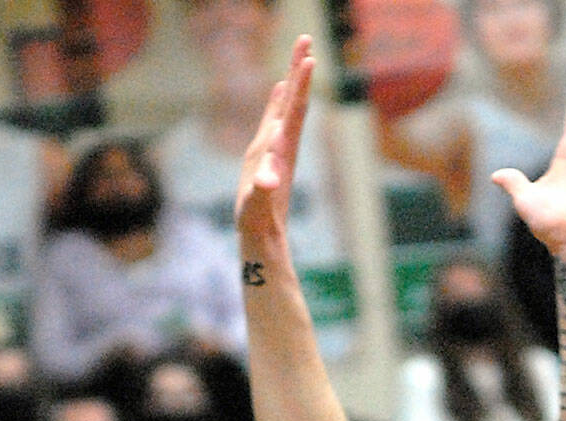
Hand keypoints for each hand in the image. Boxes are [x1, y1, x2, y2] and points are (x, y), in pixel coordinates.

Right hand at [235, 35, 313, 248]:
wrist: (265, 237)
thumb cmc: (257, 222)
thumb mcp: (255, 206)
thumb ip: (261, 190)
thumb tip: (267, 178)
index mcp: (279, 151)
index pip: (292, 112)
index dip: (299, 86)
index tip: (309, 59)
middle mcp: (282, 145)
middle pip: (294, 101)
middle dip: (298, 70)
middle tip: (305, 38)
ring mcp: (277, 148)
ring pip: (289, 107)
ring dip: (293, 80)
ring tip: (300, 55)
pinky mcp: (271, 154)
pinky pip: (277, 119)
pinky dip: (279, 100)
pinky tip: (280, 88)